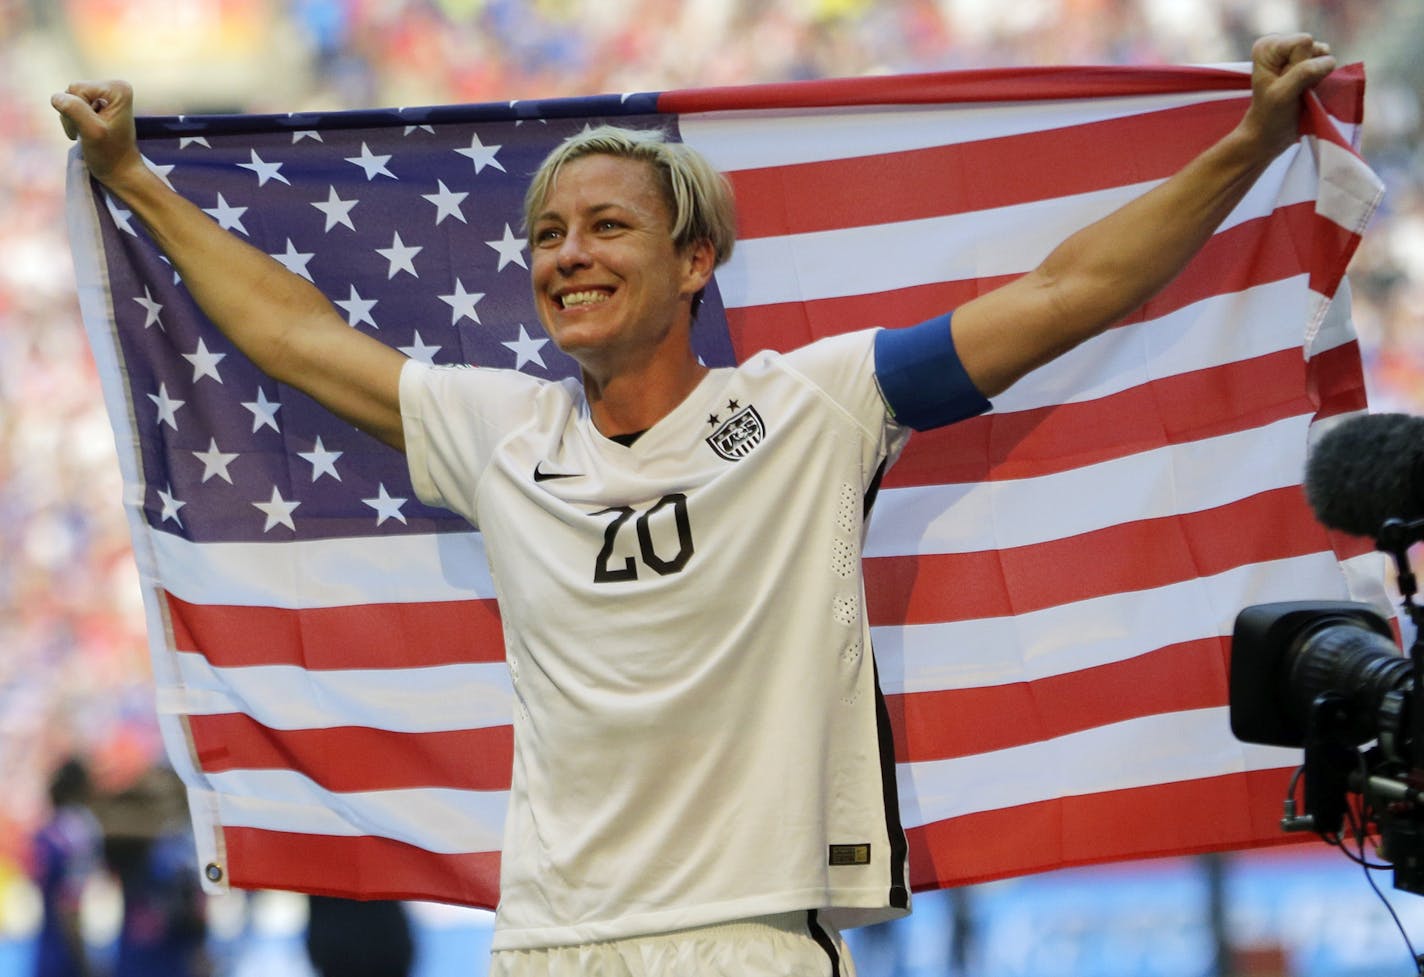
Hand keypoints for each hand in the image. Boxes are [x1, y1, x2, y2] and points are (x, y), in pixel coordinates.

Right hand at [51, 80, 142, 187]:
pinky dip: (72, 120)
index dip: (76, 110)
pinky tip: (85, 131)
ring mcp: (105, 94)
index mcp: (118, 89)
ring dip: (71, 119)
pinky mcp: (97, 103)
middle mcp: (114, 87)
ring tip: (87, 133)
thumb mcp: (92, 132)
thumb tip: (57, 97)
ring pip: (68, 98)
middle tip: (88, 133)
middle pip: (72, 91)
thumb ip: (75, 111)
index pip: (76, 88)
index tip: (92, 128)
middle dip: (73, 114)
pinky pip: (70, 104)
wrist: (120, 171)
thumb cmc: (109, 154)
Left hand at [1242, 33, 1335, 157]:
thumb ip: (1303, 73)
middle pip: (1315, 47)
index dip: (1300, 65)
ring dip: (1317, 76)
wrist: (1270, 134)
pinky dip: (1323, 78)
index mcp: (1268, 46)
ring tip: (1301, 90)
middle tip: (1294, 89)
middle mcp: (1281, 44)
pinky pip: (1328, 64)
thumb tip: (1329, 61)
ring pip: (1324, 55)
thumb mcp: (1283, 94)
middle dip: (1310, 70)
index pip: (1303, 42)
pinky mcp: (1308, 63)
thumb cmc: (1271, 115)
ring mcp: (1296, 53)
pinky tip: (1309, 89)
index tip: (1285, 83)